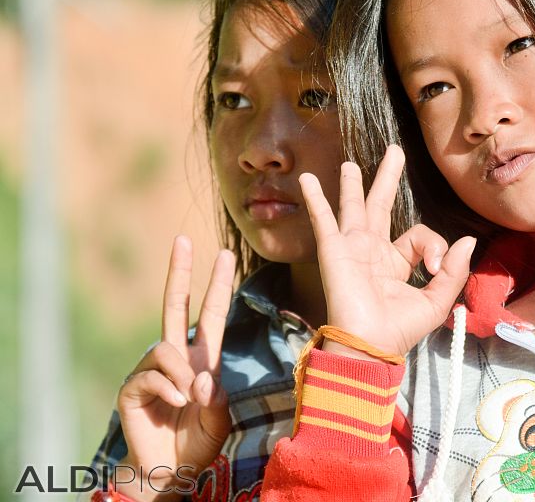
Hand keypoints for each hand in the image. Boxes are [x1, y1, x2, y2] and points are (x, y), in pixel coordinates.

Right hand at [115, 236, 235, 500]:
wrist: (170, 471)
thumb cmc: (198, 441)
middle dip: (179, 271)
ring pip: (166, 348)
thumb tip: (202, 377)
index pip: (212, 313)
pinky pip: (152, 375)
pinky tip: (176, 406)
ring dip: (183, 373)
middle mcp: (176, 357)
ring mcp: (152, 370)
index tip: (226, 255)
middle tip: (182, 238)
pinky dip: (169, 390)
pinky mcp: (132, 388)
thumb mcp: (219, 419)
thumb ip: (217, 399)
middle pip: (175, 305)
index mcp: (202, 358)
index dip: (218, 285)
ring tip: (190, 399)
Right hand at [299, 144, 474, 358]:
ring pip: (353, 207)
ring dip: (351, 184)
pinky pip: (324, 219)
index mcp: (396, 263)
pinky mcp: (334, 250)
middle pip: (381, 205)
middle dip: (387, 178)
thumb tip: (468, 240)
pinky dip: (315, 199)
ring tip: (349, 164)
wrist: (369, 345)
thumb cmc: (400, 329)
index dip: (432, 244)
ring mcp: (351, 248)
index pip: (418, 235)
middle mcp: (373, 251)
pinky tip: (307, 179)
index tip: (434, 265)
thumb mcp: (437, 301)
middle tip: (394, 151)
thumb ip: (453, 270)